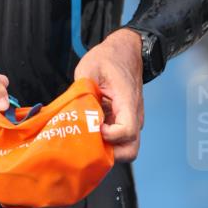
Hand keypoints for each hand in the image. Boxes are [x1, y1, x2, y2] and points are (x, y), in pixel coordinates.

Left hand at [73, 28, 143, 161]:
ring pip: (124, 149)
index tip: (93, 126)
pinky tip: (89, 134)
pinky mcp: (123, 122)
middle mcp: (134, 116)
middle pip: (130, 150)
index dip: (108, 136)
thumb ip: (82, 90)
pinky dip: (105, 144)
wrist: (125, 53)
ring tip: (87, 140)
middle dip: (108, 154)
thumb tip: (73, 113)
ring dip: (106, 150)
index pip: (126, 131)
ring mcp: (131, 121)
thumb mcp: (90, 68)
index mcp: (127, 102)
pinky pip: (118, 141)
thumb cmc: (109, 59)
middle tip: (88, 144)